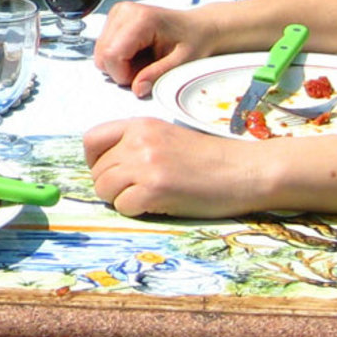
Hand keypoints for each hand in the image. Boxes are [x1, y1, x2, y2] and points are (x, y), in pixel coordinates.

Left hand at [84, 116, 253, 217]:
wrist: (245, 171)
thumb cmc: (211, 158)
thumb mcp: (168, 137)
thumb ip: (136, 145)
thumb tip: (107, 167)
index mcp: (140, 124)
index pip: (92, 139)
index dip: (95, 161)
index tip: (110, 172)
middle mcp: (138, 140)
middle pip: (97, 171)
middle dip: (112, 186)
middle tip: (139, 191)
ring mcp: (145, 164)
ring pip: (104, 190)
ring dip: (121, 200)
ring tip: (149, 198)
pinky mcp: (154, 189)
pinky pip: (123, 207)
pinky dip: (136, 212)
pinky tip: (158, 205)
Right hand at [91, 1, 212, 96]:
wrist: (198, 27)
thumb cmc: (194, 40)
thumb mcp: (181, 62)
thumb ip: (157, 75)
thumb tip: (137, 89)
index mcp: (141, 19)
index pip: (112, 54)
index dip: (123, 74)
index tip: (142, 78)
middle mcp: (125, 12)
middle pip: (103, 54)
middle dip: (121, 70)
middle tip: (146, 69)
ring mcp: (118, 13)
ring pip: (101, 53)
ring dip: (120, 64)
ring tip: (144, 60)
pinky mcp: (115, 18)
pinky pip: (104, 48)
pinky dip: (119, 58)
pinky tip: (137, 53)